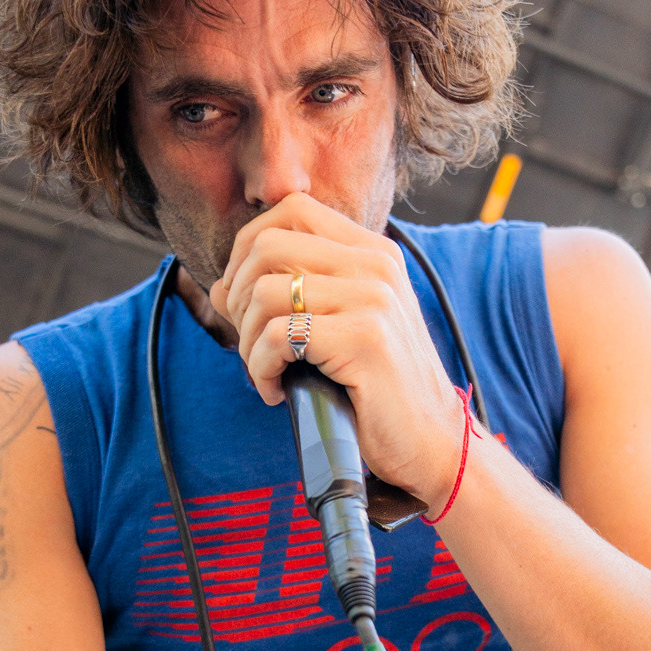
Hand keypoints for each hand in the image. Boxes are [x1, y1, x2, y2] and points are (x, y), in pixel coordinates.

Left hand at [210, 195, 465, 509]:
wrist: (430, 440)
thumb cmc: (376, 388)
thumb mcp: (336, 329)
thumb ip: (285, 298)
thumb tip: (219, 288)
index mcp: (374, 253)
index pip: (292, 210)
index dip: (248, 248)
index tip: (246, 299)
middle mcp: (377, 265)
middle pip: (268, 246)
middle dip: (239, 296)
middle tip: (252, 342)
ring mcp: (374, 299)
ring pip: (265, 293)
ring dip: (248, 341)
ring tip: (267, 372)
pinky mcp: (365, 339)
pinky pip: (278, 337)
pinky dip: (261, 368)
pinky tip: (277, 391)